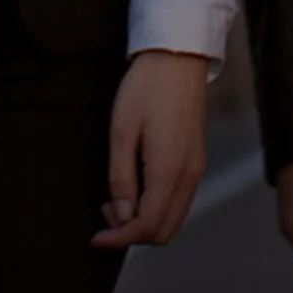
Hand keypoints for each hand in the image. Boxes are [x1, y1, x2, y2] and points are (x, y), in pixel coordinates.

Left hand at [91, 50, 208, 248]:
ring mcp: (197, 166)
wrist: (179, 54)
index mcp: (169, 169)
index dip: (119, 238)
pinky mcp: (197, 157)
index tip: (95, 237)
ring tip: (117, 199)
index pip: (147, 226)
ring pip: (175, 217)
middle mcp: (189, 174)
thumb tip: (121, 216)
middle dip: (132, 233)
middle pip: (165, 231)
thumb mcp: (122, 130)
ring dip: (145, 221)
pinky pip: (180, 200)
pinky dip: (158, 207)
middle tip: (105, 213)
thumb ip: (121, 178)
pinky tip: (137, 187)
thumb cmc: (146, 87)